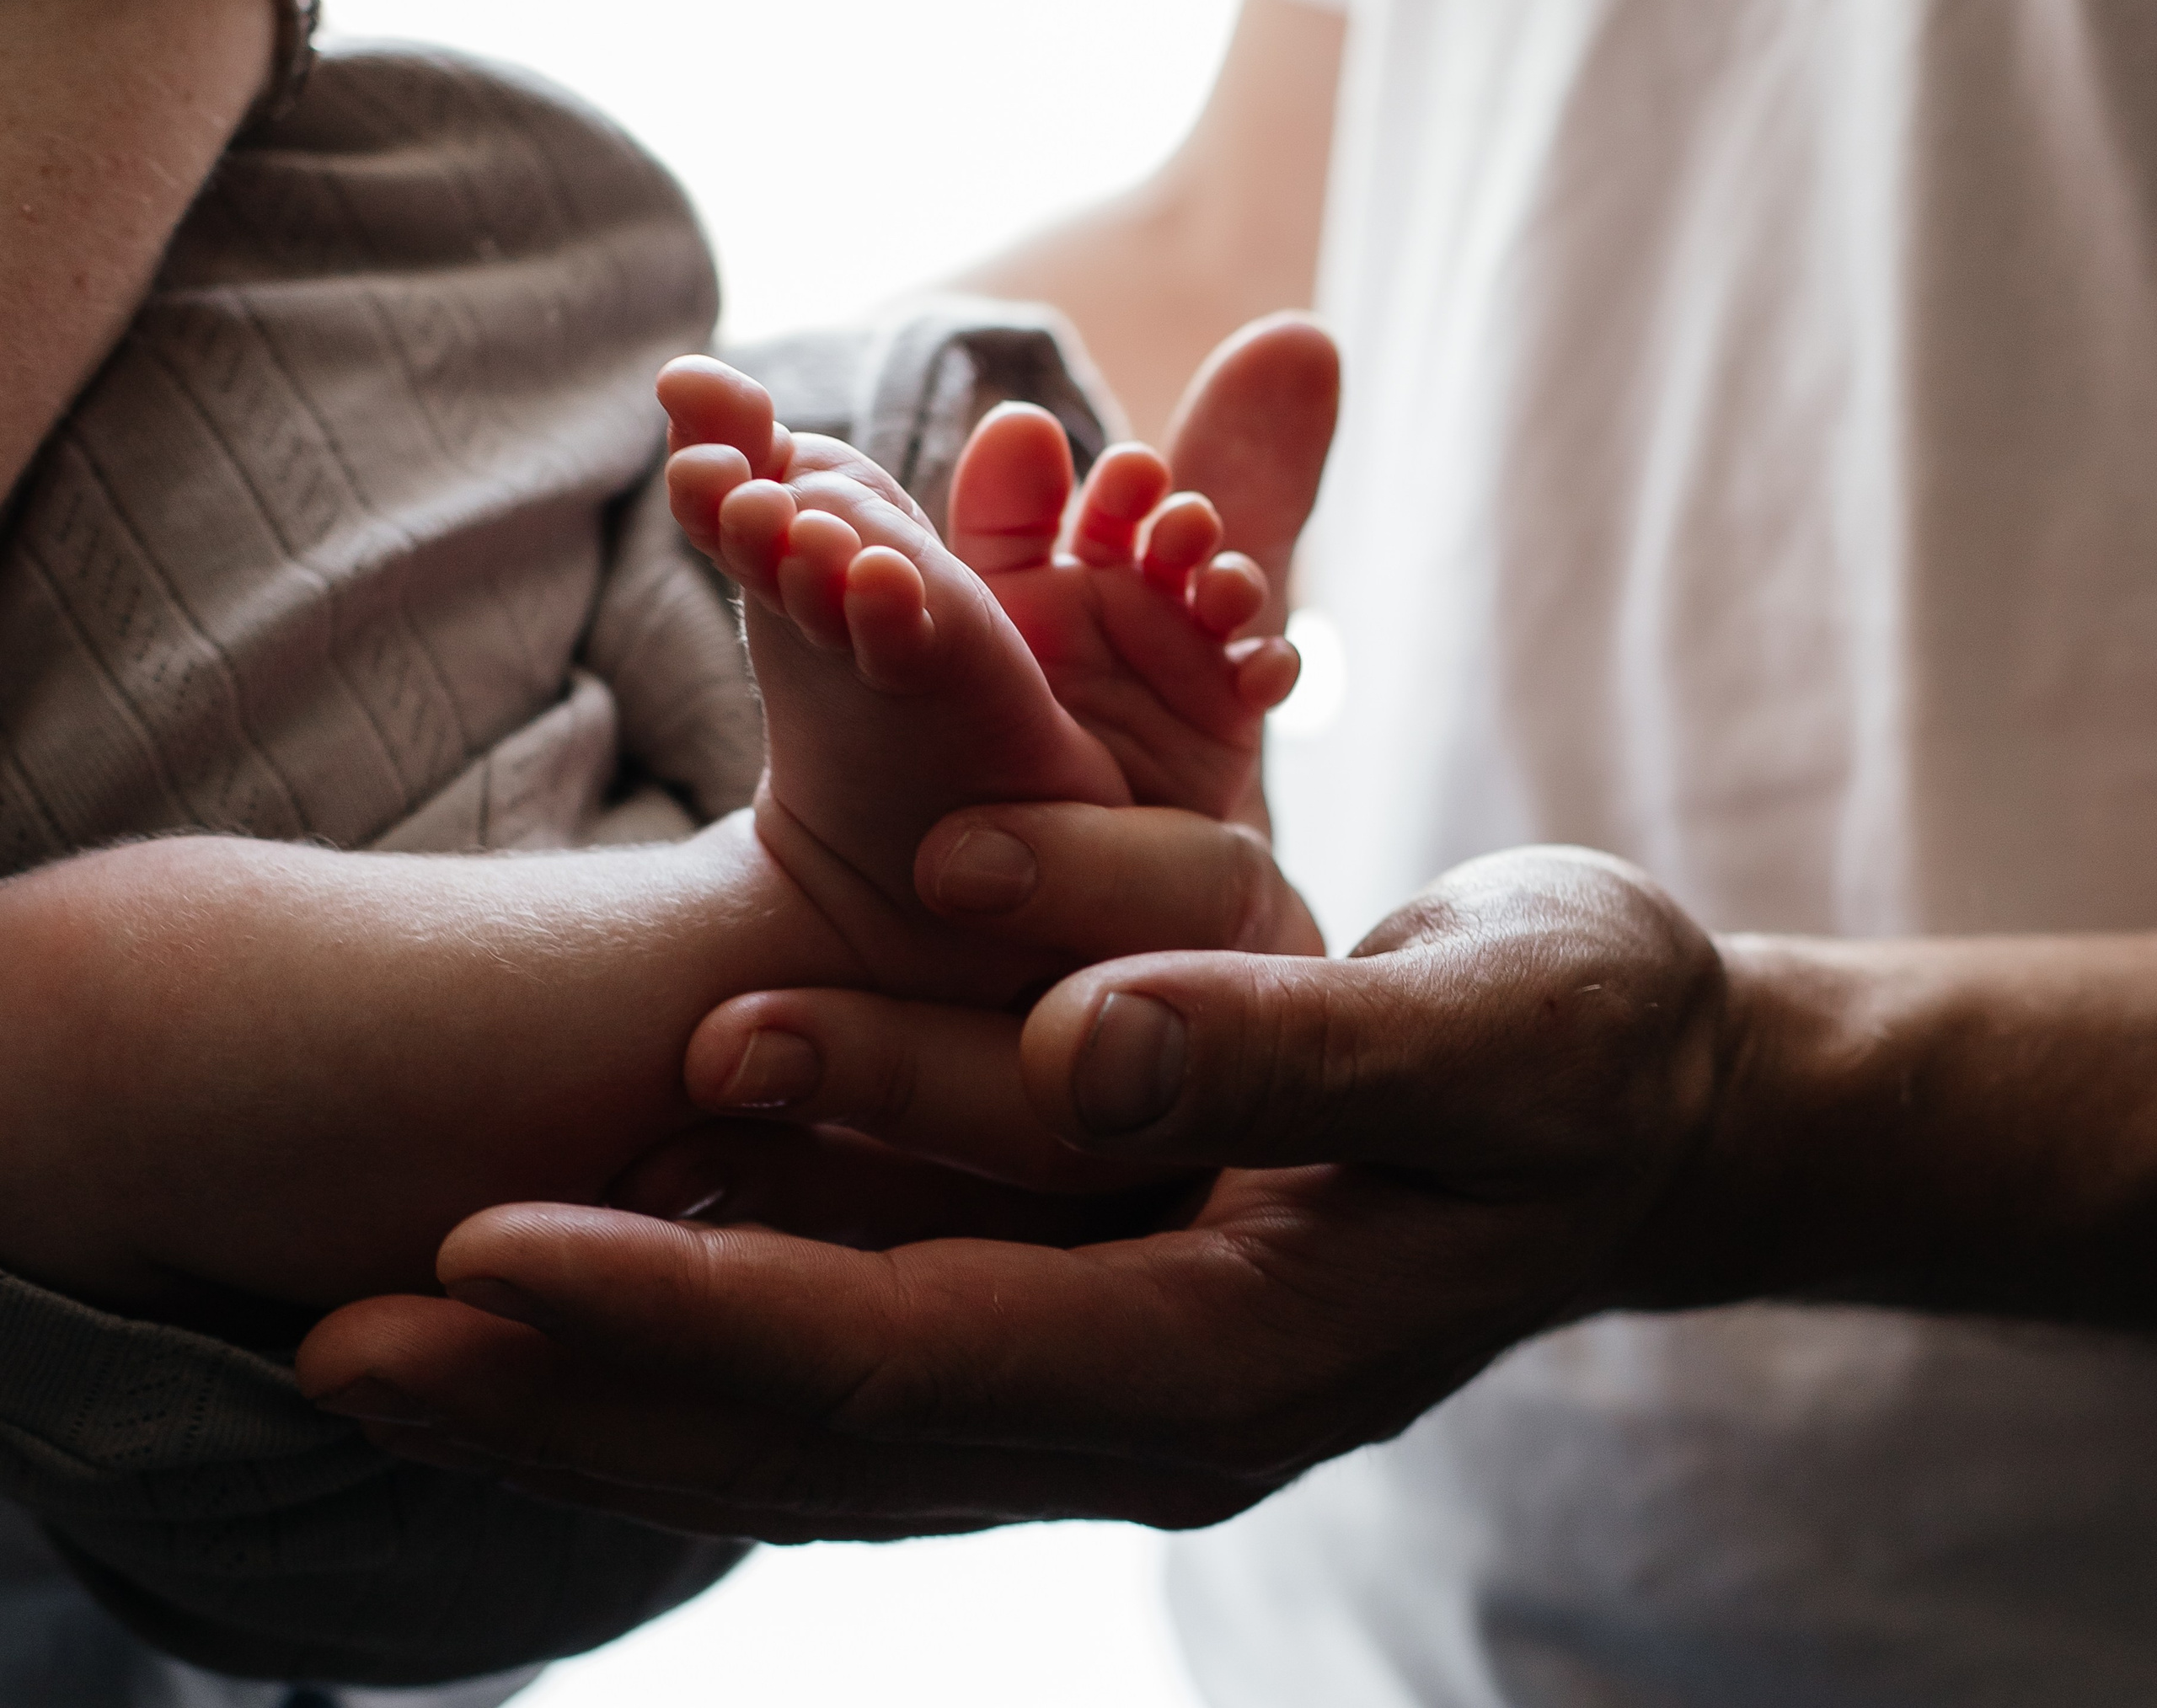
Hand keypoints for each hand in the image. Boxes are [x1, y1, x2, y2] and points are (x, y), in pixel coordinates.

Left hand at [296, 843, 1734, 1538]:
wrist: (1649, 1104)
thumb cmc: (1585, 1046)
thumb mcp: (1491, 1026)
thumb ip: (1296, 1039)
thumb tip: (1090, 1054)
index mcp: (1238, 1350)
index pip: (913, 1356)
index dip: (694, 1314)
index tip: (481, 1255)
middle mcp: (1151, 1405)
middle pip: (819, 1428)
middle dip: (580, 1390)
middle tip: (337, 1348)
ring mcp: (1117, 1378)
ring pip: (822, 1417)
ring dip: (613, 1382)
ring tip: (395, 1338)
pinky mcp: (1098, 1320)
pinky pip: (875, 1360)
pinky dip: (719, 1338)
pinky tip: (594, 1298)